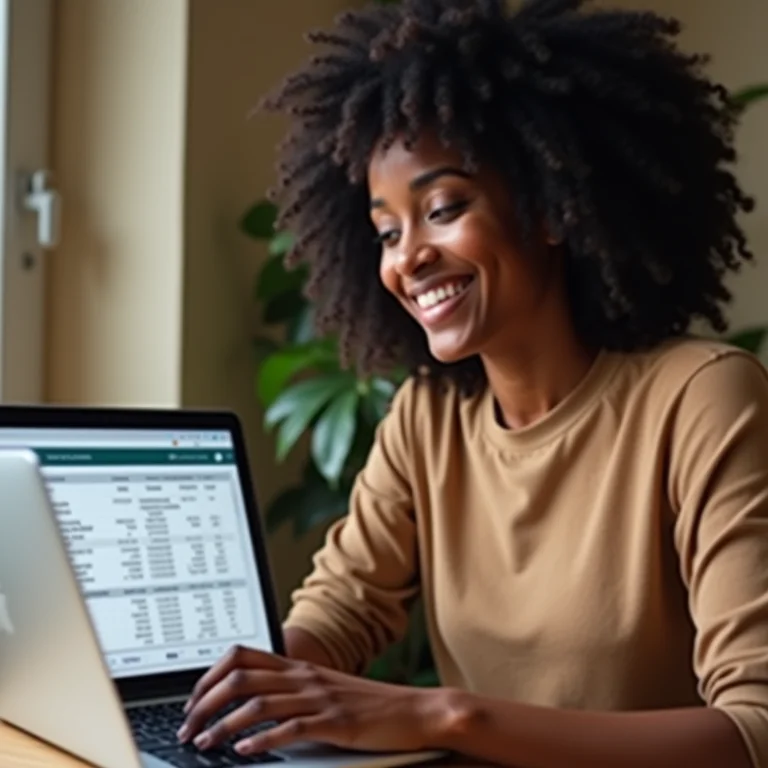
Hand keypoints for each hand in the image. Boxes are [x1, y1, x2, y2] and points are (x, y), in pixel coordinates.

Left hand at [177, 644, 446, 756]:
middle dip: (206, 701)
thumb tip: (253, 703)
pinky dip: (262, 739)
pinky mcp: (334, 723)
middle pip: (241, 677)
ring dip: (224, 724)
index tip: (193, 702)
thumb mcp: (326, 690)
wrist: (413, 710)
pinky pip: (291, 728)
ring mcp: (319, 698)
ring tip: (205, 743)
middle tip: (188, 727)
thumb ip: (293, 691)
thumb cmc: (369, 704)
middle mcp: (304, 677)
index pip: (242, 656)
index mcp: (299, 667)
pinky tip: (245, 751)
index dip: (209, 676)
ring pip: (259, 702)